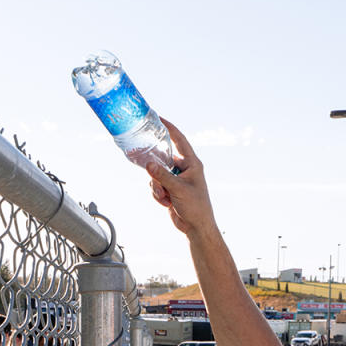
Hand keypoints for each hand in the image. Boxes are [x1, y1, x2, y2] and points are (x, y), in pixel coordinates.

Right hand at [146, 120, 214, 236]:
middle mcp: (184, 169)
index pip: (180, 140)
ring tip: (165, 197)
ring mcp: (176, 179)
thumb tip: (148, 164)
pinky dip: (158, 195)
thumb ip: (162, 176)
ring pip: (156, 174)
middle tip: (152, 173)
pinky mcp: (170, 189)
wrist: (196, 227)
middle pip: (162, 159)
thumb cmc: (196, 207)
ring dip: (157, 187)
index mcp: (192, 163)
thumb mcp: (178, 189)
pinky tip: (166, 203)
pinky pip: (156, 185)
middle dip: (156, 171)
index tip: (159, 118)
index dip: (169, 128)